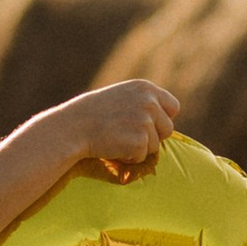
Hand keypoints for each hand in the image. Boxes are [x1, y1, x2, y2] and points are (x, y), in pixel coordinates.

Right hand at [65, 75, 180, 183]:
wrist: (73, 127)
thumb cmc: (93, 114)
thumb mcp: (121, 97)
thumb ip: (142, 103)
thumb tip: (164, 118)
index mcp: (146, 88)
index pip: (173, 107)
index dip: (162, 119)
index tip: (148, 124)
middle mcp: (150, 102)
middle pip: (168, 129)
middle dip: (152, 136)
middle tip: (127, 134)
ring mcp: (145, 121)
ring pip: (155, 145)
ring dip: (138, 147)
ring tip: (116, 138)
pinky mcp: (140, 141)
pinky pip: (142, 157)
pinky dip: (129, 157)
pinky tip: (113, 146)